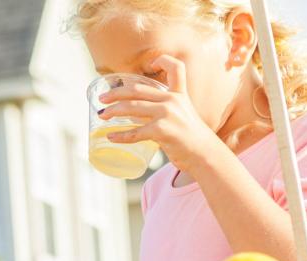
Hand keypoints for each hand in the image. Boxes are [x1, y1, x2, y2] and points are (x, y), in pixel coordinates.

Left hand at [99, 55, 222, 173]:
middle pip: (138, 90)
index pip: (176, 68)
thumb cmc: (189, 138)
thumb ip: (162, 110)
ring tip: (102, 115)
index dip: (163, 61)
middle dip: (116, 93)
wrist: (204, 154)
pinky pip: (135, 132)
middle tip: (102, 98)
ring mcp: (168, 114)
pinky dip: (121, 135)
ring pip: (132, 108)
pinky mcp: (162, 130)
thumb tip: (132, 113)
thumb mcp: (181, 116)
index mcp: (179, 94)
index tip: (151, 64)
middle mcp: (173, 100)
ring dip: (113, 111)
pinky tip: (111, 137)